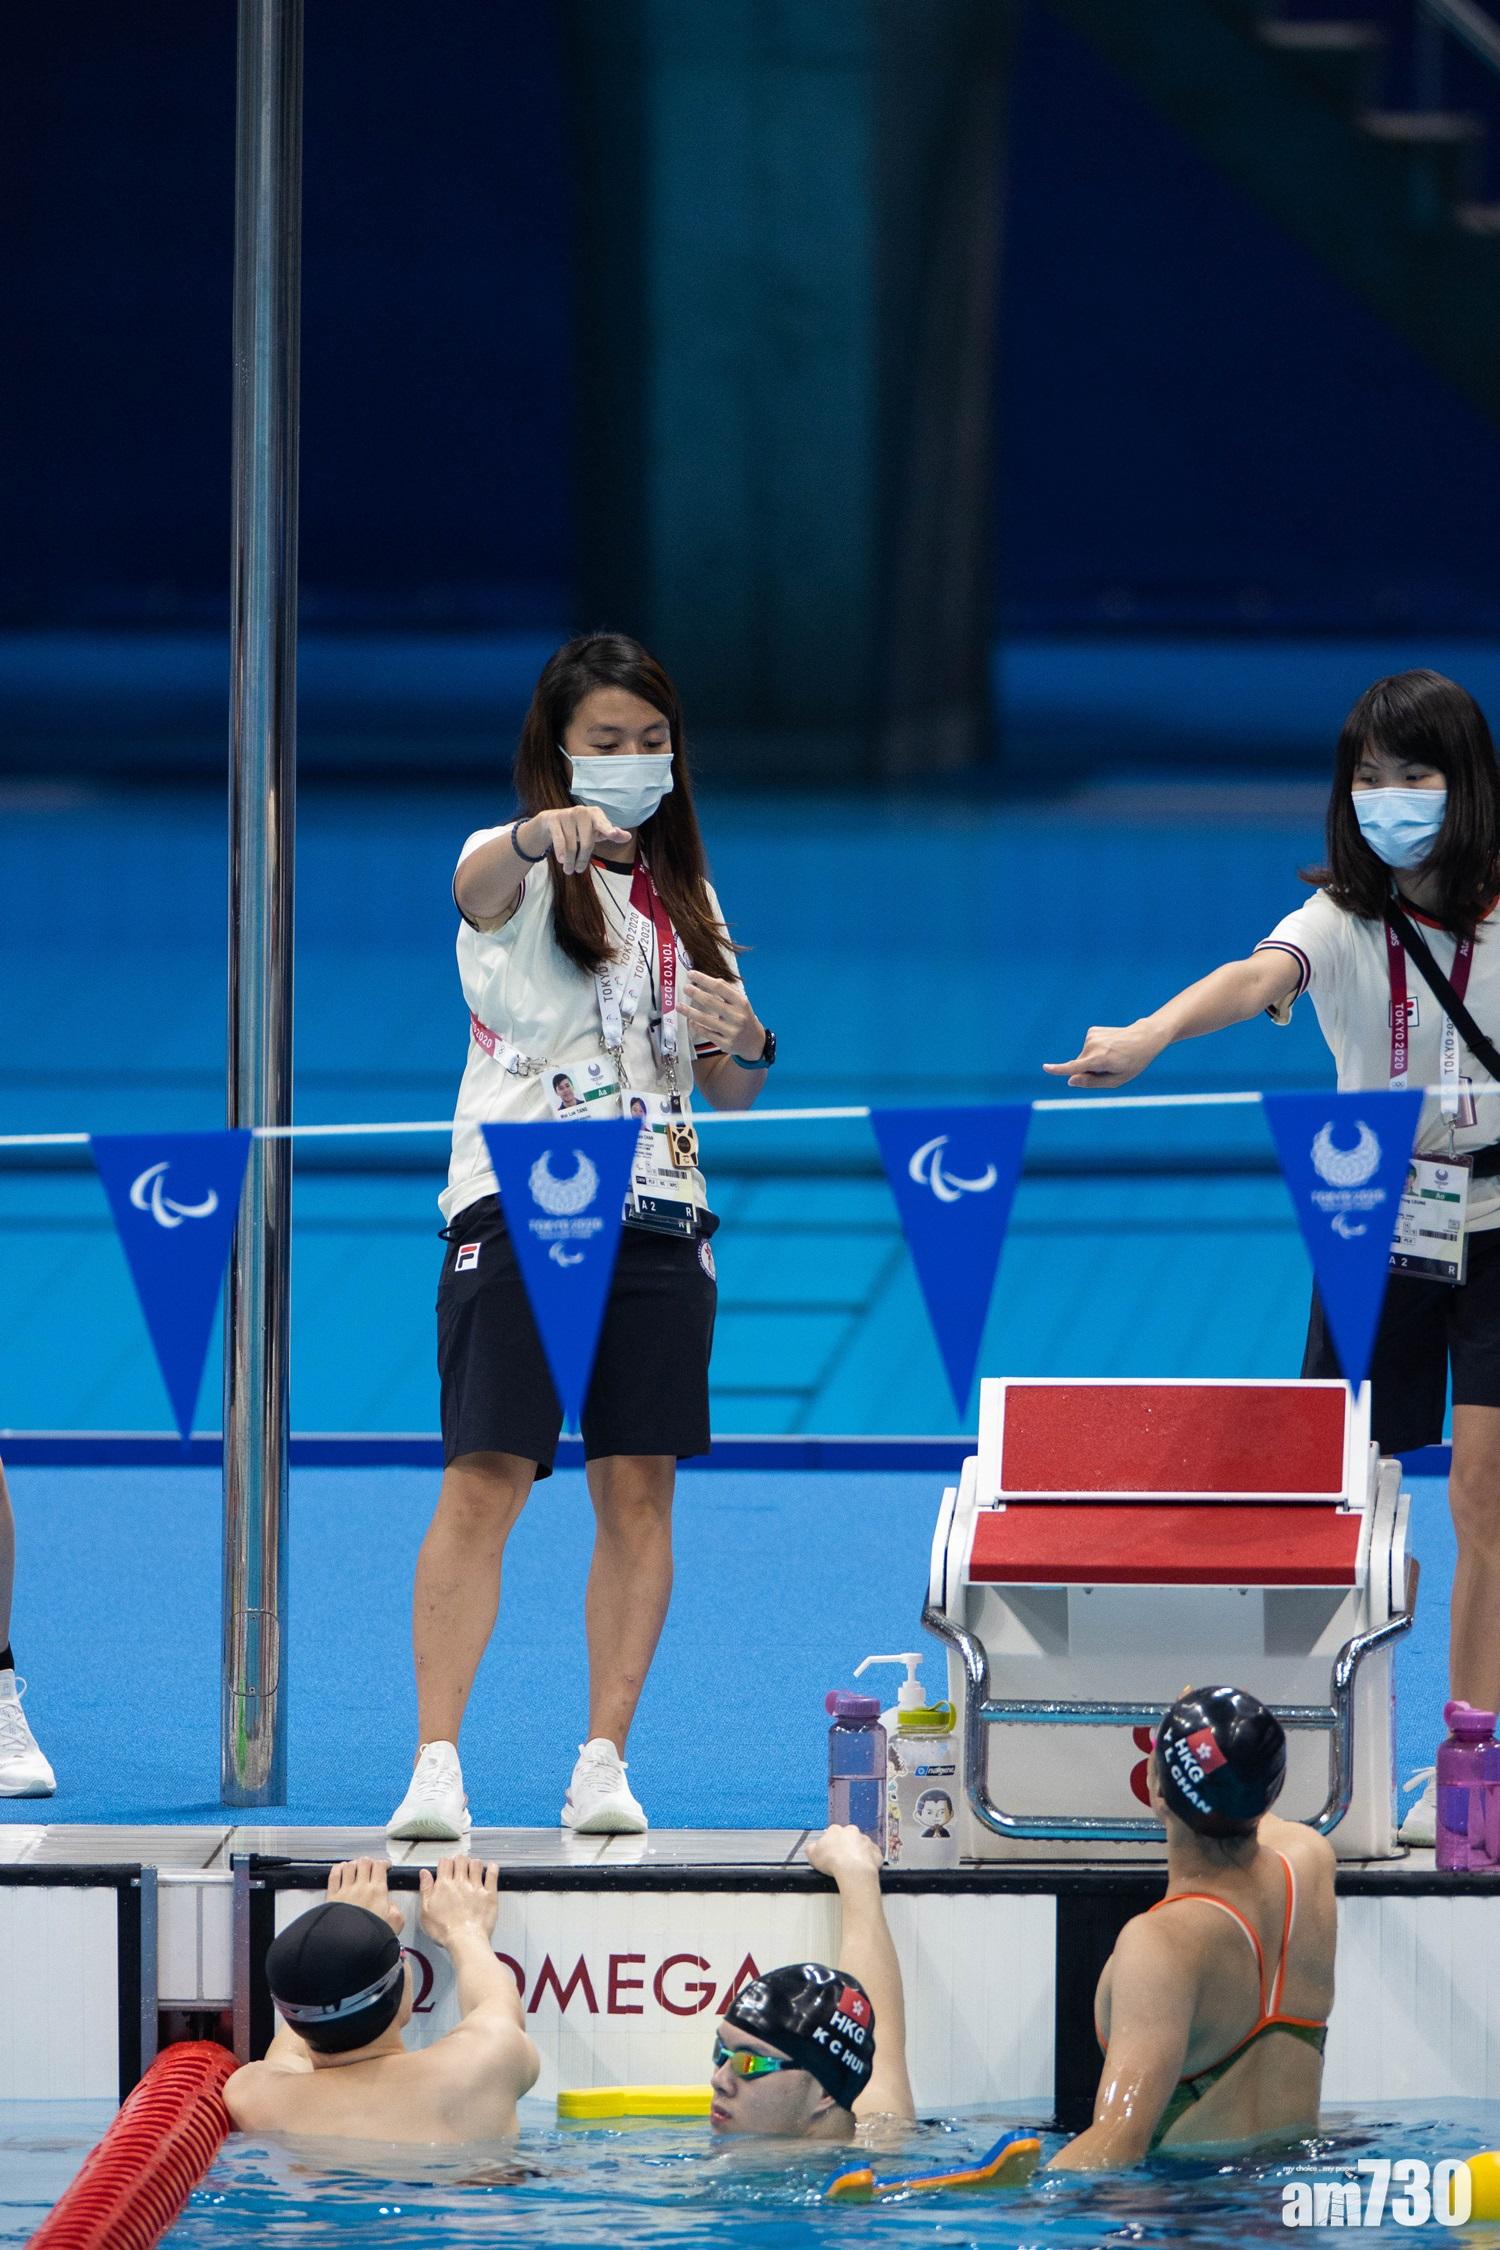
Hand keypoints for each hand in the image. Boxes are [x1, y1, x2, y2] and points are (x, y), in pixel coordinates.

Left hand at [326, 1856, 405, 1937]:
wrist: (349, 1946)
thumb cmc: (371, 1936)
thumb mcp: (395, 1924)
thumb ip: (396, 1911)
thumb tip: (391, 1906)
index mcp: (378, 1891)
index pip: (380, 1866)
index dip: (384, 1863)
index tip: (385, 1866)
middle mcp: (361, 1886)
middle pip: (364, 1862)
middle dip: (369, 1862)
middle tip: (370, 1867)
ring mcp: (345, 1890)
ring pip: (349, 1866)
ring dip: (354, 1864)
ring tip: (356, 1868)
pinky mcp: (332, 1897)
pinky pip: (334, 1875)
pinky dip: (338, 1868)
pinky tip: (340, 1869)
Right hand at [418, 1854, 500, 1947]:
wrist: (464, 1940)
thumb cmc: (444, 1930)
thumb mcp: (426, 1912)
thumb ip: (425, 1889)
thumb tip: (424, 1873)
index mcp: (444, 1885)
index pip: (445, 1862)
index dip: (445, 1863)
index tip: (446, 1867)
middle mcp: (460, 1882)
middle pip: (461, 1860)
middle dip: (459, 1860)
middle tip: (459, 1867)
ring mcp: (476, 1887)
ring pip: (476, 1864)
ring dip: (474, 1863)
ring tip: (473, 1868)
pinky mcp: (489, 1894)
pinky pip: (492, 1874)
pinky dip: (491, 1868)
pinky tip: (490, 1867)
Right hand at [516, 805, 631, 875]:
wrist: (551, 821)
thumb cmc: (579, 828)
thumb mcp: (596, 831)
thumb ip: (611, 834)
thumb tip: (627, 836)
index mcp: (596, 814)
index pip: (603, 824)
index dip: (609, 829)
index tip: (612, 833)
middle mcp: (582, 811)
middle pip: (587, 842)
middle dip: (583, 859)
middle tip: (578, 870)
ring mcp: (567, 814)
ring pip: (572, 844)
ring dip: (570, 861)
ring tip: (569, 870)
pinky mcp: (554, 818)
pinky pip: (559, 840)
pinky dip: (561, 852)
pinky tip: (562, 860)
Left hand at [683, 969, 762, 1060]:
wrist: (754, 1042)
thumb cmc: (744, 1017)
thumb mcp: (741, 1002)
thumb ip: (727, 990)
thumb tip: (707, 979)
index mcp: (741, 1002)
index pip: (720, 986)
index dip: (704, 979)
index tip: (691, 974)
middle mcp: (737, 1016)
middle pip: (711, 1002)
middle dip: (695, 993)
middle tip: (685, 988)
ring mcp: (731, 1031)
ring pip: (705, 1019)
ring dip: (689, 1012)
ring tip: (679, 1006)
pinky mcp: (725, 1044)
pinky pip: (706, 1033)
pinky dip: (696, 1026)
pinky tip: (690, 1021)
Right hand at [804, 1824, 883, 1884]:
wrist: (853, 1870)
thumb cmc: (833, 1862)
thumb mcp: (812, 1854)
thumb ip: (811, 1848)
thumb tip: (812, 1848)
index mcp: (836, 1830)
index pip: (833, 1834)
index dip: (831, 1845)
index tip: (830, 1854)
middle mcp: (852, 1831)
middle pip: (848, 1837)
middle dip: (846, 1847)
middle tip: (841, 1860)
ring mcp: (866, 1841)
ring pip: (861, 1846)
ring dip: (858, 1853)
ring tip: (852, 1867)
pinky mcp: (876, 1852)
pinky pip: (872, 1855)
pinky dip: (869, 1861)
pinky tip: (863, 1869)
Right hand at [1042, 1023, 1161, 1089]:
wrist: (1144, 1038)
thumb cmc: (1133, 1063)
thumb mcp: (1117, 1080)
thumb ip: (1092, 1082)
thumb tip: (1070, 1080)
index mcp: (1100, 1059)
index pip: (1075, 1067)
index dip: (1059, 1069)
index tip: (1045, 1068)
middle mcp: (1093, 1046)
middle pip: (1080, 1066)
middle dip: (1090, 1071)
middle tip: (1111, 1067)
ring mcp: (1091, 1036)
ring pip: (1083, 1057)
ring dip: (1093, 1060)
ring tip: (1113, 1056)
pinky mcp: (1091, 1031)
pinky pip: (1087, 1048)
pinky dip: (1095, 1051)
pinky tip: (1109, 1047)